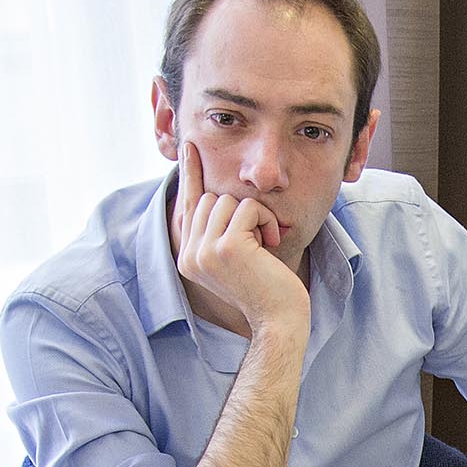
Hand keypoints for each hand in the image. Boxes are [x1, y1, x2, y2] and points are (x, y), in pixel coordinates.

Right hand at [171, 143, 309, 342]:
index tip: (189, 146)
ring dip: (255, 215)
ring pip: (227, 200)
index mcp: (188, 258)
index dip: (190, 174)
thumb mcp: (237, 258)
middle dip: (241, 210)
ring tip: (264, 244)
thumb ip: (219, 231)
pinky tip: (271, 244)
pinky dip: (265, 220)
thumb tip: (212, 194)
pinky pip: (247, 208)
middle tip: (259, 240)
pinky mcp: (227, 247)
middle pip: (210, 198)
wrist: (280, 320)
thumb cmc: (266, 289)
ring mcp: (206, 251)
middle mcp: (190, 255)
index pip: (187, 207)